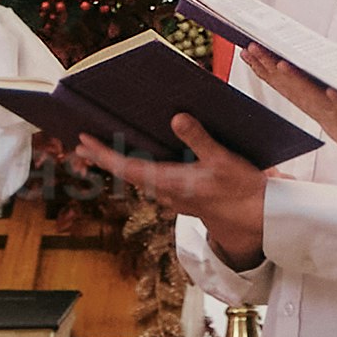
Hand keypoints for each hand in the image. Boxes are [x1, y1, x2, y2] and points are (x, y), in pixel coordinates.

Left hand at [75, 117, 268, 268]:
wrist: (257, 218)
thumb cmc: (241, 190)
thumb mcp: (223, 160)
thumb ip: (198, 139)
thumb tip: (177, 118)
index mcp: (172, 182)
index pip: (128, 168)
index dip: (104, 155)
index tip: (84, 141)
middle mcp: (166, 192)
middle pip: (126, 174)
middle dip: (103, 159)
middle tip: (80, 144)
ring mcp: (172, 197)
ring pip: (138, 179)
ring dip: (119, 163)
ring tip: (100, 149)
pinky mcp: (180, 196)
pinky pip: (151, 181)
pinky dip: (138, 168)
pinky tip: (138, 157)